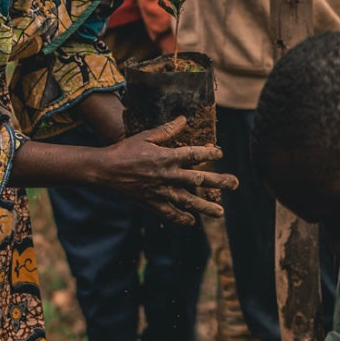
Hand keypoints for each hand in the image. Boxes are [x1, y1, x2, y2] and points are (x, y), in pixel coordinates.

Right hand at [99, 116, 236, 224]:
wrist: (104, 170)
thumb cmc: (124, 150)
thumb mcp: (145, 135)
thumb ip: (167, 130)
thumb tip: (185, 119)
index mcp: (167, 157)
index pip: (194, 154)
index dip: (209, 152)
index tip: (220, 152)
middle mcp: (167, 175)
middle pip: (198, 179)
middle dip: (219, 181)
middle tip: (235, 183)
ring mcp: (160, 191)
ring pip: (188, 201)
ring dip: (205, 207)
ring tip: (220, 212)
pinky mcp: (151, 203)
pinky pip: (169, 214)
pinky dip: (180, 218)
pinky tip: (191, 222)